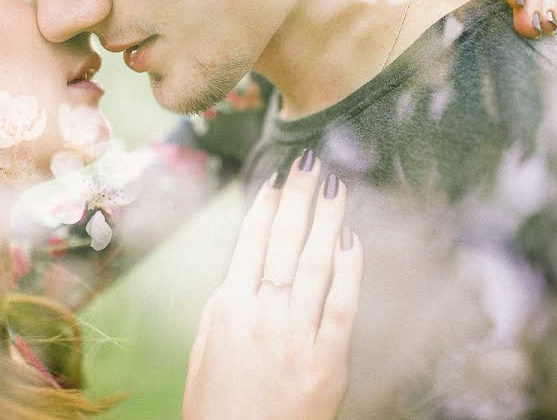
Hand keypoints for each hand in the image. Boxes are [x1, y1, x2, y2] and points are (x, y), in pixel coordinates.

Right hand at [183, 154, 363, 419]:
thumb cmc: (216, 409)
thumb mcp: (203, 352)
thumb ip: (224, 308)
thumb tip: (242, 273)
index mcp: (227, 307)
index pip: (251, 242)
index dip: (267, 206)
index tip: (278, 179)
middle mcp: (262, 312)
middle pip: (284, 241)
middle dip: (299, 197)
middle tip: (310, 162)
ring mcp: (297, 334)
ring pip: (316, 263)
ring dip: (327, 220)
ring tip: (336, 186)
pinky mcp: (328, 360)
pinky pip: (343, 305)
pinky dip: (349, 270)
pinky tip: (353, 240)